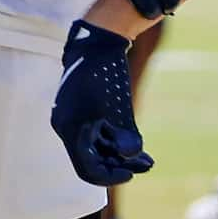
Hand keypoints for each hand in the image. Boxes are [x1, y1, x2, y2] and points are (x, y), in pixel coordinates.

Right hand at [52, 20, 154, 186]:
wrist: (98, 42)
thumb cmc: (106, 73)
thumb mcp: (118, 106)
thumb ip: (125, 134)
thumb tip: (132, 155)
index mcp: (70, 128)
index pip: (86, 168)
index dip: (109, 176)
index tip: (131, 174)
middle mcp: (68, 127)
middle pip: (93, 160)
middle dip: (120, 166)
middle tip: (147, 166)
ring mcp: (75, 120)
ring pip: (98, 149)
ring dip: (121, 156)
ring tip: (148, 160)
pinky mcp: (84, 112)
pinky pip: (99, 135)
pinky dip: (116, 142)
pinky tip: (138, 147)